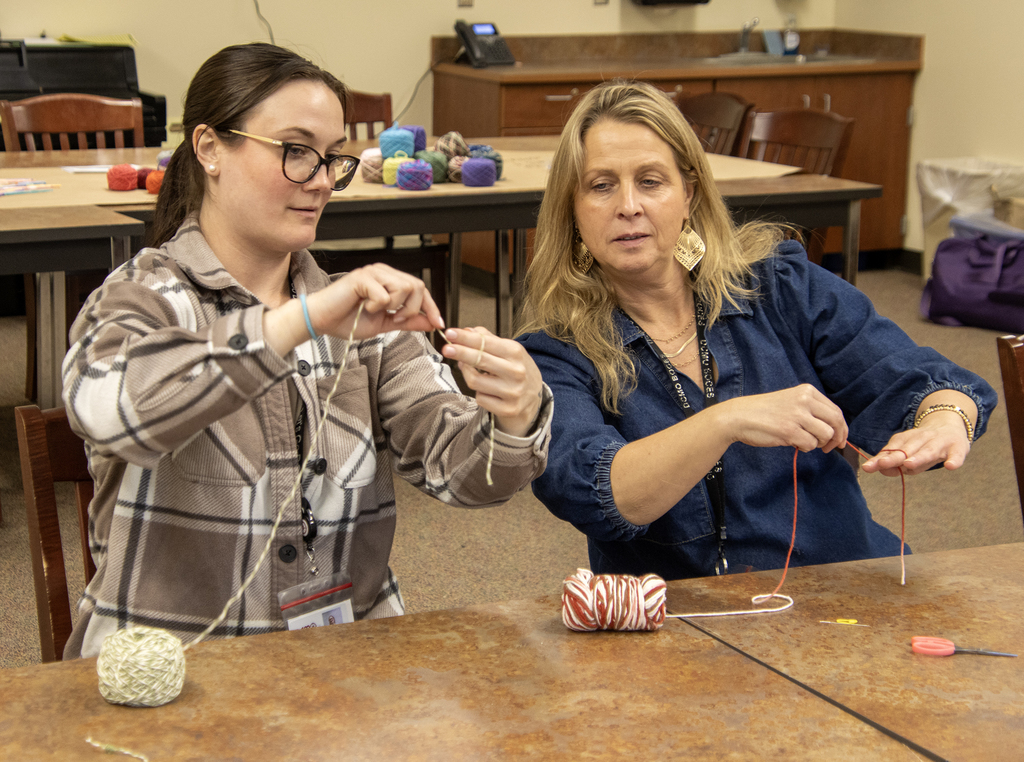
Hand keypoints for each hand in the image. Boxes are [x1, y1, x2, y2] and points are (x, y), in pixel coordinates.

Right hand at [310, 264, 443, 338]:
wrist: (322, 321)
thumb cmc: (348, 320)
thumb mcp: (385, 324)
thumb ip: (407, 321)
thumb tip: (430, 323)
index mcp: (390, 281)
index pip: (420, 288)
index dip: (431, 306)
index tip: (438, 324)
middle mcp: (383, 272)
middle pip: (417, 286)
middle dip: (413, 308)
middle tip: (397, 318)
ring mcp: (373, 272)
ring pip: (404, 287)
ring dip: (395, 306)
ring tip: (377, 311)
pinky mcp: (362, 277)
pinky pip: (384, 294)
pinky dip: (377, 306)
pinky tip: (364, 307)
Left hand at [441, 327, 543, 436]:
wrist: (535, 398)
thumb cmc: (517, 370)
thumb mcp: (509, 350)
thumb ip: (488, 339)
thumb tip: (466, 330)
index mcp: (516, 353)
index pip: (485, 343)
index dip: (465, 338)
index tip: (450, 333)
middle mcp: (516, 372)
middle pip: (479, 360)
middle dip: (460, 352)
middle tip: (446, 348)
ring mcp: (512, 392)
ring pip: (475, 381)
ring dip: (467, 374)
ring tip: (469, 369)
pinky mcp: (507, 409)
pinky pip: (480, 398)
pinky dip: (478, 392)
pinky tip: (486, 389)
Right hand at [719, 384, 847, 453]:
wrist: (739, 416)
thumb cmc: (764, 412)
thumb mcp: (790, 401)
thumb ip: (811, 410)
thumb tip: (833, 429)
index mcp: (807, 391)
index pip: (835, 411)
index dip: (841, 428)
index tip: (839, 439)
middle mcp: (804, 401)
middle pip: (836, 422)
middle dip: (837, 438)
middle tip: (830, 447)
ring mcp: (797, 415)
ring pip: (825, 435)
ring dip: (817, 443)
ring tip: (803, 441)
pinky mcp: (790, 430)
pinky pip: (810, 444)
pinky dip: (804, 447)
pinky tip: (793, 442)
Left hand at [862, 412, 971, 476]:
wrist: (951, 427)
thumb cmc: (924, 445)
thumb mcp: (908, 451)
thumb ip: (894, 461)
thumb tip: (881, 468)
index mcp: (907, 440)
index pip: (892, 449)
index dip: (881, 458)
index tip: (869, 467)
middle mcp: (922, 439)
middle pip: (907, 449)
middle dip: (894, 457)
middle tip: (882, 464)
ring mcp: (941, 443)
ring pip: (929, 451)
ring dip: (919, 457)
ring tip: (909, 464)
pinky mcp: (958, 448)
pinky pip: (957, 455)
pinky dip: (954, 460)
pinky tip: (950, 466)